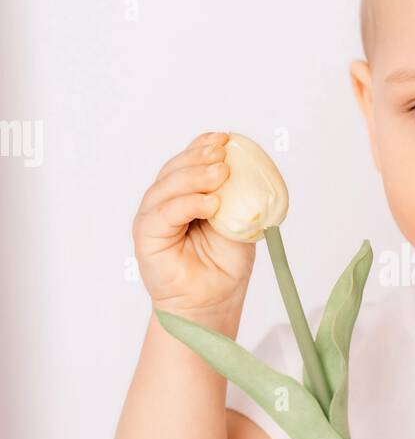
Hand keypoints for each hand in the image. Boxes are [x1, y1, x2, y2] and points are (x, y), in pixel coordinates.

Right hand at [133, 131, 254, 320]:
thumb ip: (236, 196)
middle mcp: (164, 203)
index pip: (187, 162)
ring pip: (166, 187)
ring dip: (194, 177)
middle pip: (175, 169)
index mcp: (183, 194)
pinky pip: (164, 213)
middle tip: (223, 153)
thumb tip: (244, 166)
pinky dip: (187, 204)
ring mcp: (152, 219)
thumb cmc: (224, 265)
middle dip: (199, 157)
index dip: (202, 145)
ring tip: (220, 175)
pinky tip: (210, 203)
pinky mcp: (146, 237)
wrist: (214, 300)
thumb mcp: (239, 221)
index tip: (225, 137)